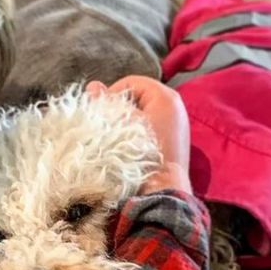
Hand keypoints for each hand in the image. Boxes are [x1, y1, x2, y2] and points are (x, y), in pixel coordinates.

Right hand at [89, 77, 192, 194]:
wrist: (161, 187)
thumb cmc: (140, 151)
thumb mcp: (120, 123)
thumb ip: (106, 102)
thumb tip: (93, 86)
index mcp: (165, 96)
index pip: (131, 82)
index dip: (112, 94)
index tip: (101, 112)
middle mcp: (176, 105)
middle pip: (139, 96)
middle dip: (121, 107)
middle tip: (107, 122)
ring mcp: (178, 123)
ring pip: (146, 111)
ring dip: (130, 119)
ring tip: (117, 134)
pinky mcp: (176, 139)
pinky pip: (153, 125)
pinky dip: (140, 130)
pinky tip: (131, 144)